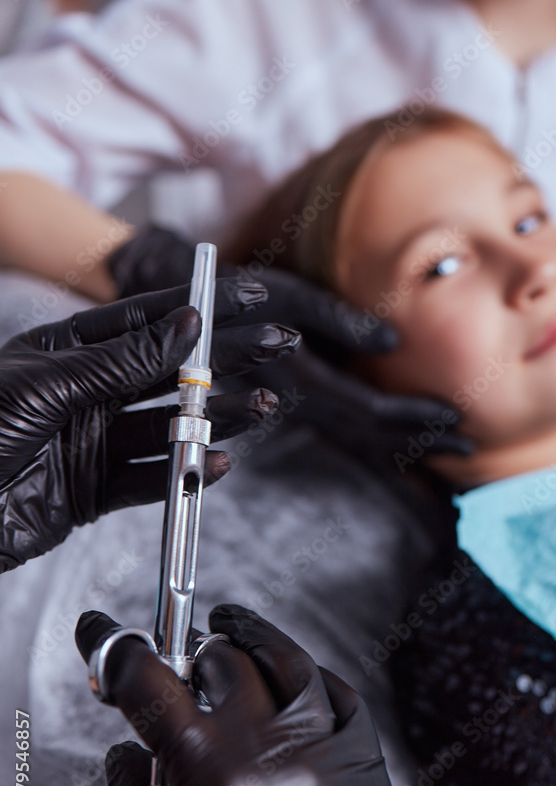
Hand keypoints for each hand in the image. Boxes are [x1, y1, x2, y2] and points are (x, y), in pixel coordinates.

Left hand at [0, 281, 298, 572]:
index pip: (147, 321)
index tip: (247, 294)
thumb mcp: (49, 384)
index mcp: (68, 351)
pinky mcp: (92, 491)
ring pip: (168, 427)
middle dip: (225, 361)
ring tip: (262, 408)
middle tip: (277, 347)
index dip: (200, 307)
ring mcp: (91, 441)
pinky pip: (149, 478)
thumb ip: (123, 360)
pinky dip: (183, 473)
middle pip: (169, 372)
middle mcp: (85, 393)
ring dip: (216, 419)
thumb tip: (187, 326)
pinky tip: (215, 461)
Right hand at [75, 605, 413, 785]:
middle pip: (221, 662)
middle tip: (167, 673)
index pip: (151, 684)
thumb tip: (129, 754)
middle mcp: (279, 749)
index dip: (114, 651)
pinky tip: (293, 677)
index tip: (104, 637)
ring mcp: (332, 752)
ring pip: (287, 660)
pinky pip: (340, 695)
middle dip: (183, 662)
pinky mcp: (368, 770)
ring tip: (227, 632)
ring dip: (248, 644)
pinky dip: (309, 677)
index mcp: (216, 777)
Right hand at [108, 225, 471, 458]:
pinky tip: (400, 435)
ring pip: (355, 436)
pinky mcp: (289, 402)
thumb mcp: (284, 290)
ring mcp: (291, 408)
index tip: (457, 420)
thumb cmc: (233, 290)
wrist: (177, 309)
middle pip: (368, 434)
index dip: (414, 418)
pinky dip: (376, 435)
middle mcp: (296, 403)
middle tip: (470, 444)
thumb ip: (339, 318)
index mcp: (298, 377)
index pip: (368, 410)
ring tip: (449, 445)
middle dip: (421, 441)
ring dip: (403, 443)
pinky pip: (340, 427)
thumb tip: (394, 343)